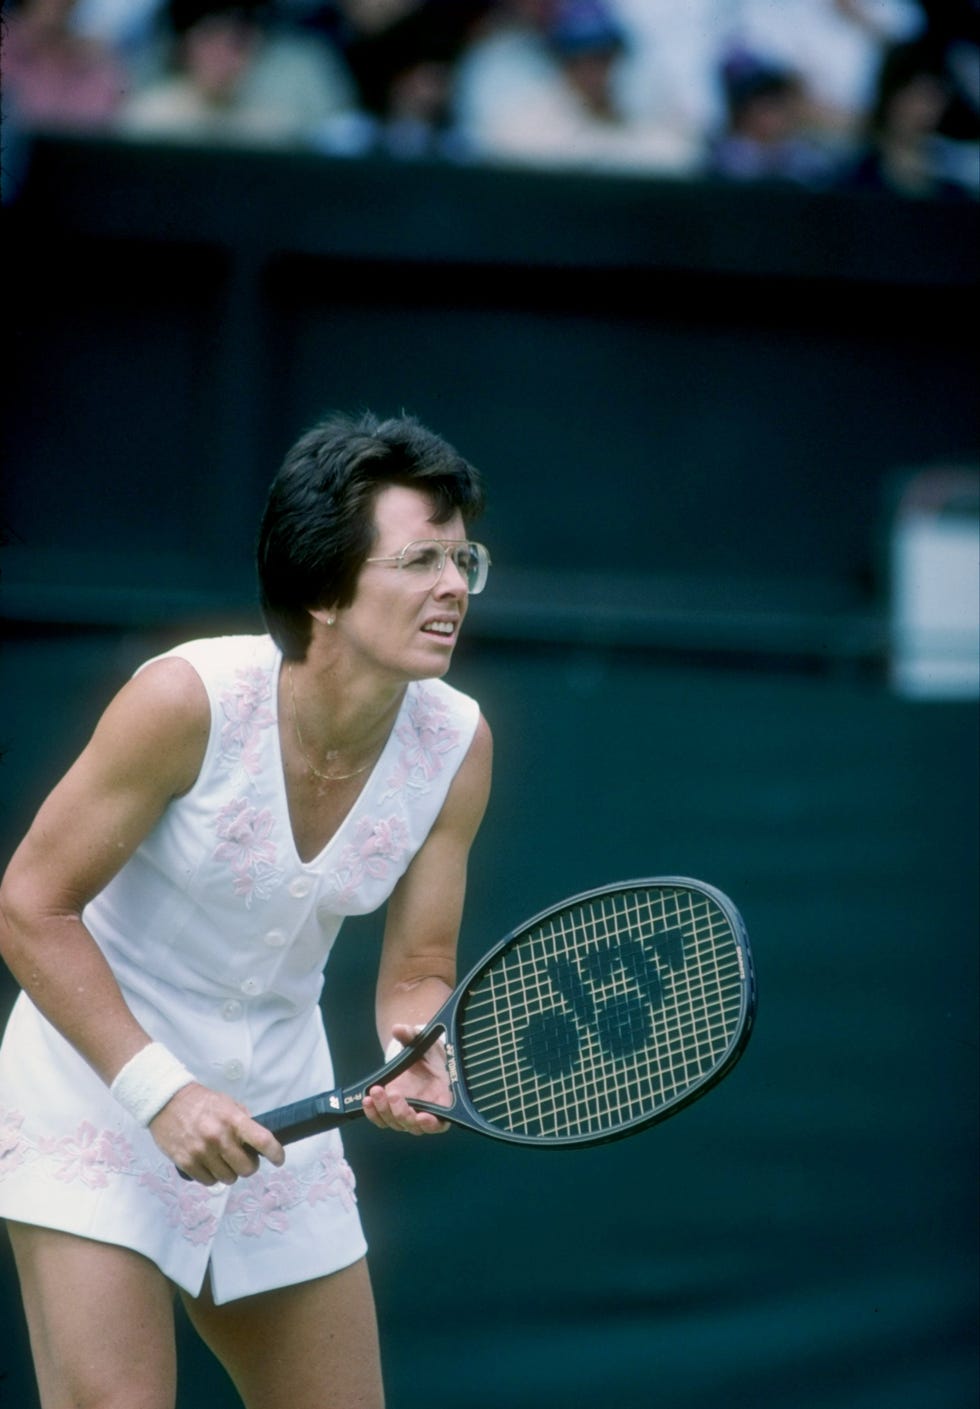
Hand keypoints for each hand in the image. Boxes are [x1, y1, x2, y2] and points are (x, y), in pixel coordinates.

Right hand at [150, 1083, 284, 1185]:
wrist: (166, 1102)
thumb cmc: (201, 1102)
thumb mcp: (227, 1103)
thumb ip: (243, 1120)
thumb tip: (257, 1140)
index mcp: (233, 1119)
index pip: (262, 1140)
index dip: (275, 1153)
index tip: (279, 1159)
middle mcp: (218, 1137)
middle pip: (246, 1168)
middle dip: (248, 1166)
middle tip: (243, 1159)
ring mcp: (201, 1151)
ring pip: (228, 1178)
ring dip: (229, 1173)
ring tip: (223, 1161)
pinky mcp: (186, 1162)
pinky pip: (208, 1182)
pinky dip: (212, 1176)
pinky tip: (209, 1165)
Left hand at [362, 1022, 451, 1136]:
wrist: (418, 1060)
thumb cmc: (427, 1054)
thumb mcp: (423, 1042)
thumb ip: (412, 1036)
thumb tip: (398, 1029)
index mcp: (441, 1099)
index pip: (440, 1121)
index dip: (432, 1123)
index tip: (422, 1117)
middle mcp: (426, 1111)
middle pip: (413, 1124)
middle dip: (401, 1112)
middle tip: (393, 1093)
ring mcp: (408, 1114)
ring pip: (397, 1123)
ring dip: (385, 1111)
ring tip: (376, 1092)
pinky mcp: (392, 1113)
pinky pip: (382, 1120)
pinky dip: (373, 1114)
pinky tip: (367, 1101)